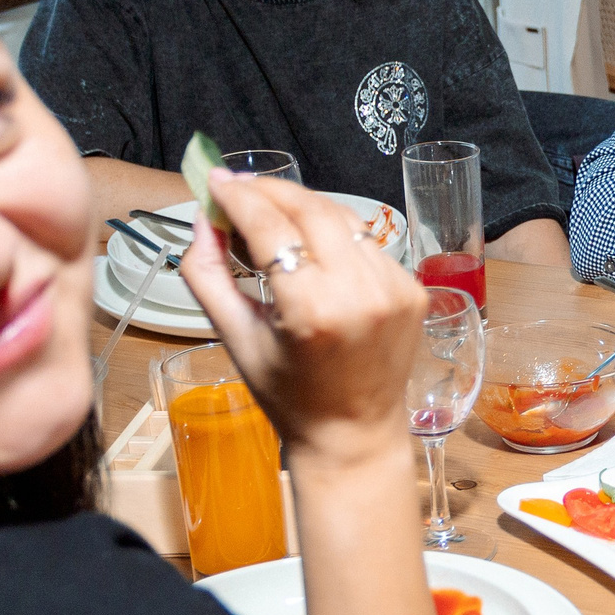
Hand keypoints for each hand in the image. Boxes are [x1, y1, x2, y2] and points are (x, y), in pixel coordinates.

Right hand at [181, 171, 425, 466]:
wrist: (354, 434)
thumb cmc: (288, 395)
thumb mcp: (235, 338)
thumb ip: (207, 274)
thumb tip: (201, 219)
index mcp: (313, 310)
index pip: (271, 228)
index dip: (239, 198)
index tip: (216, 180)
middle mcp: (361, 293)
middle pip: (312, 209)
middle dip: (271, 191)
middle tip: (239, 189)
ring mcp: (395, 289)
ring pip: (344, 218)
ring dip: (303, 207)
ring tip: (270, 213)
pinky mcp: (412, 289)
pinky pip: (367, 243)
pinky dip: (335, 235)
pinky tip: (311, 246)